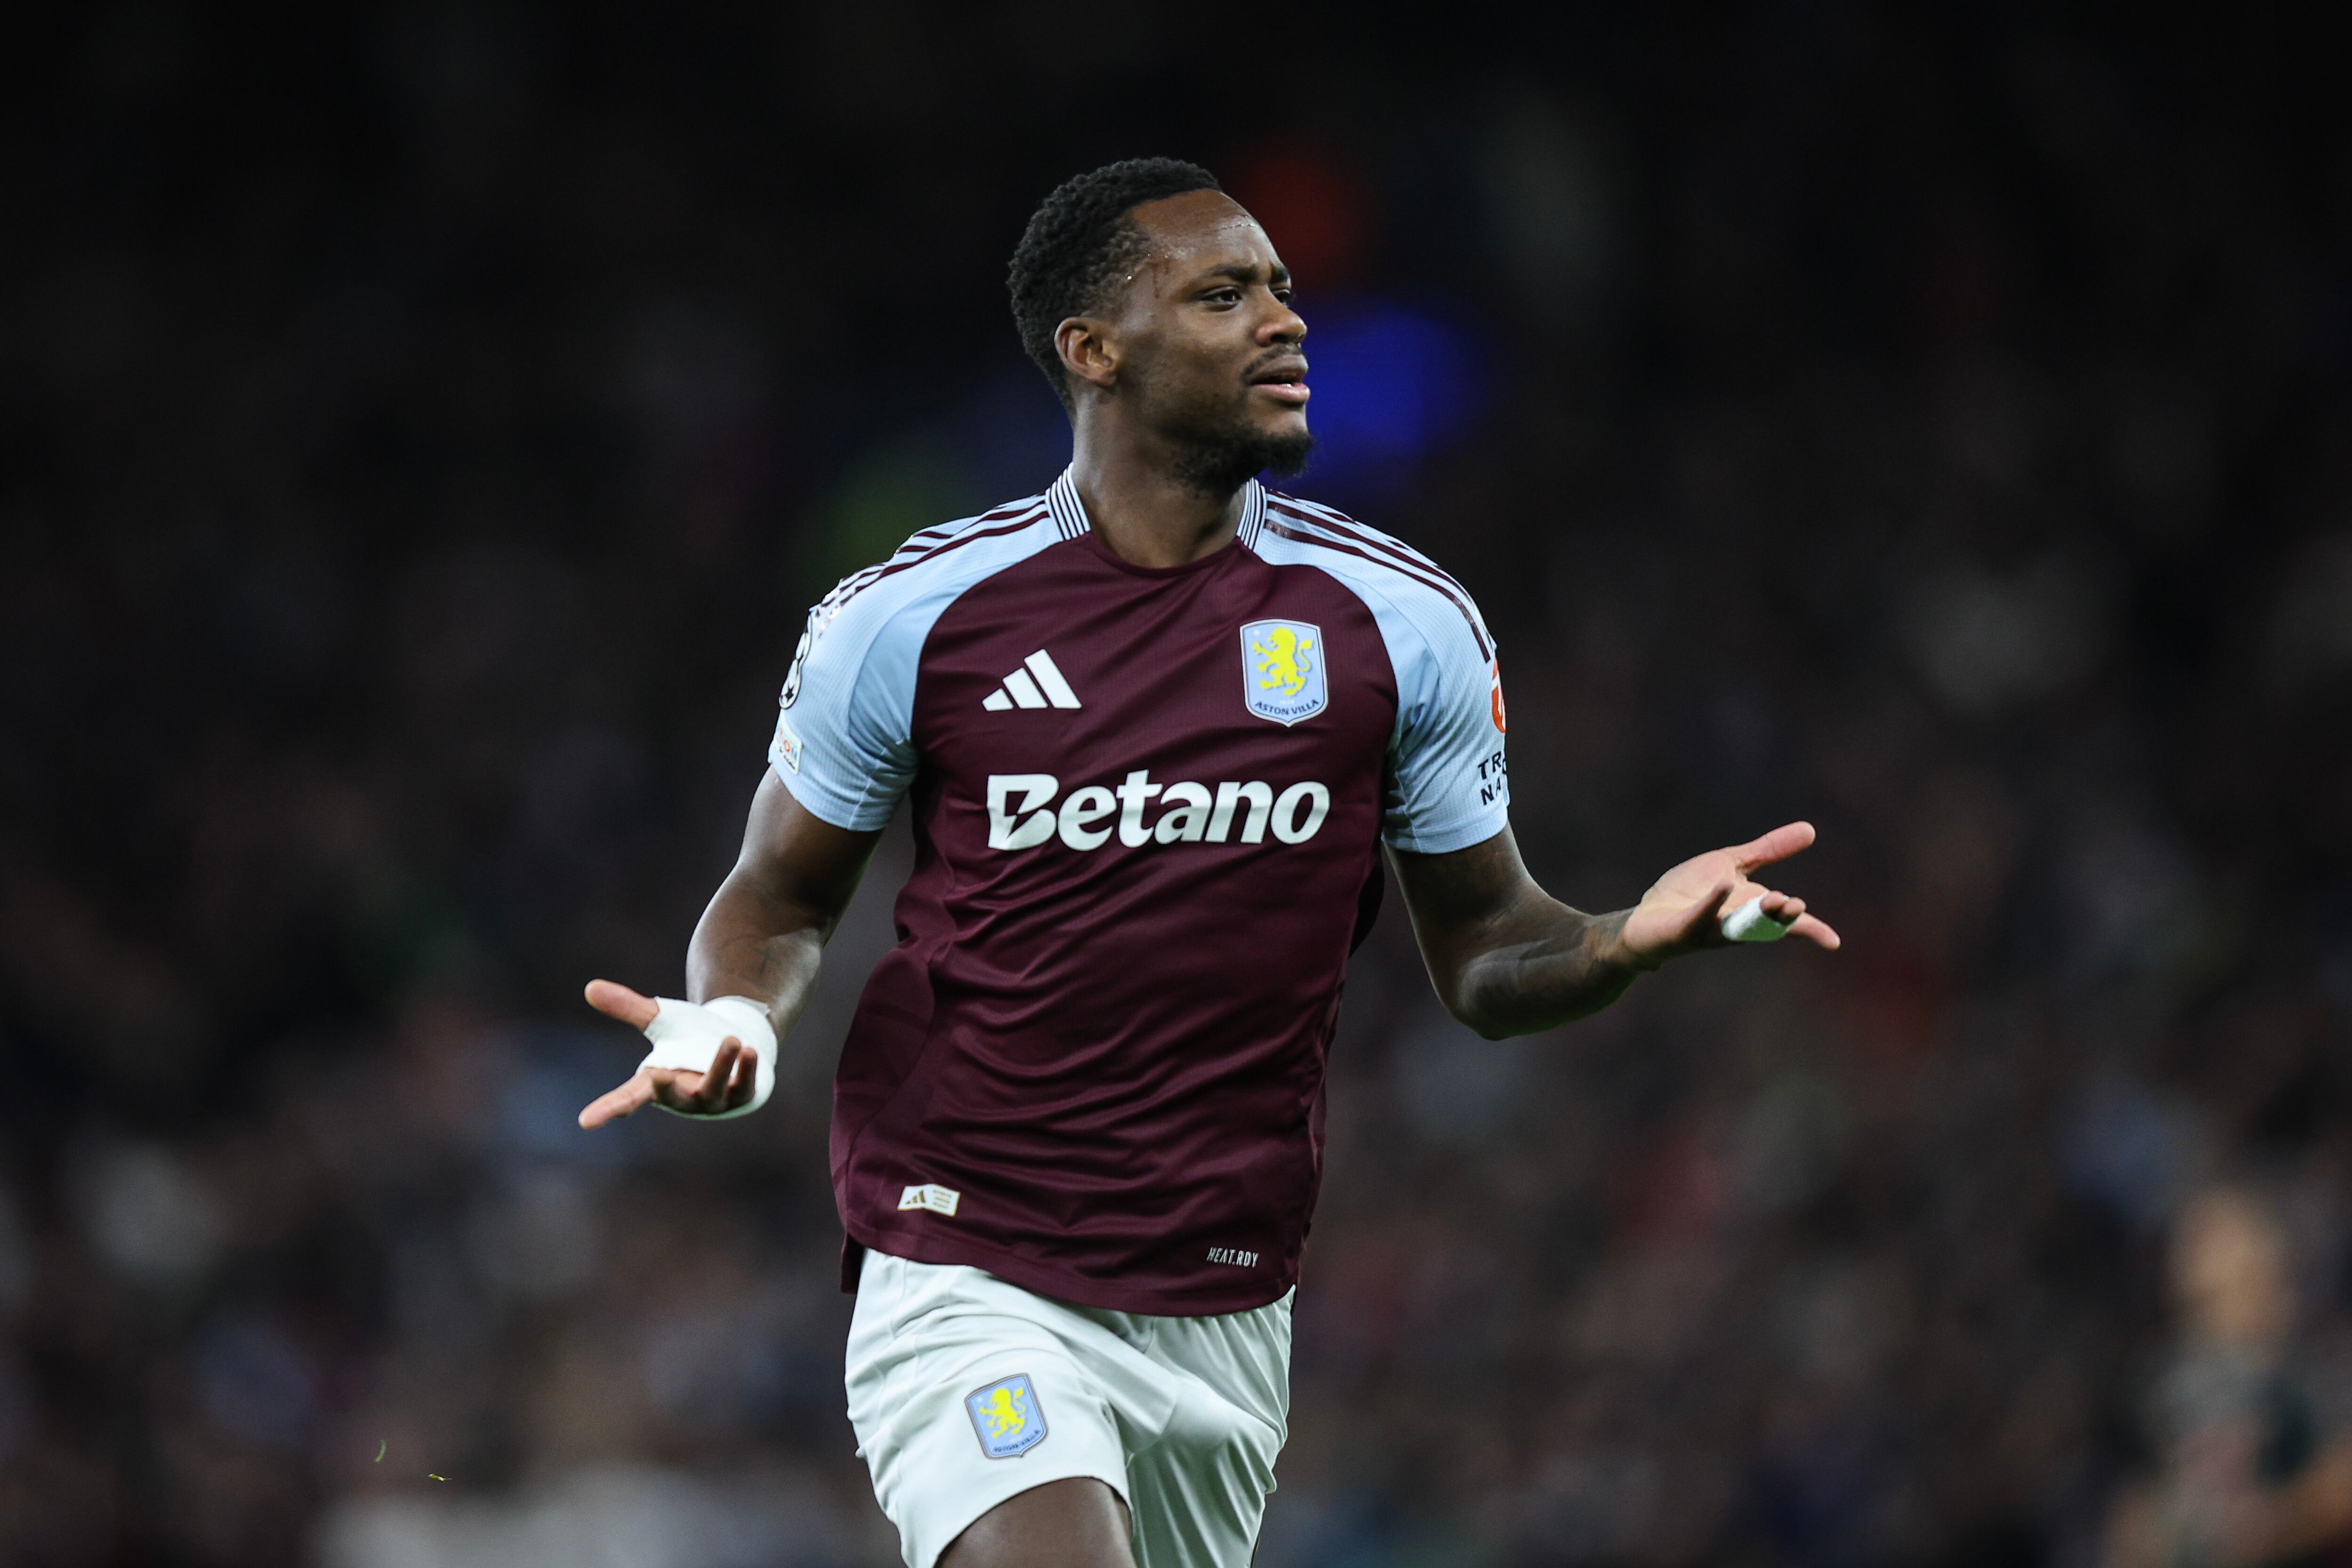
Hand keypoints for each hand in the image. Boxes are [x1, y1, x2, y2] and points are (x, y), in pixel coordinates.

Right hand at [576, 979, 762, 1127]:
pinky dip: (747, 1068)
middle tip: (659, 1074)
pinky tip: (750, 1051)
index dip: (607, 1108)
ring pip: (714, 1087)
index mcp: (656, 1082)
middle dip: (666, 1088)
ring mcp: (714, 1099)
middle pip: (671, 1096)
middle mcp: (683, 1096)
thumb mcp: (659, 1020)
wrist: (732, 1041)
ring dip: (721, 1065)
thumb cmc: (687, 1037)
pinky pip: (745, 1084)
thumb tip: (590, 987)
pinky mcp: (743, 1093)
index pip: (627, 1097)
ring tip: (732, 1039)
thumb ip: (628, 1007)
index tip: (585, 1121)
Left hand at [1617, 821, 1840, 966]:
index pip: (1784, 923)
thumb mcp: (1733, 863)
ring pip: (1738, 927)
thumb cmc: (1692, 892)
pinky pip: (1700, 917)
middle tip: (1797, 906)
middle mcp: (1735, 925)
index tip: (1833, 943)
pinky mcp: (1683, 929)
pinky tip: (1725, 884)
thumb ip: (1769, 849)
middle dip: (1782, 918)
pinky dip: (1713, 902)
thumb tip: (1810, 830)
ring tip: (1777, 899)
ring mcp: (1709, 929)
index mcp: (1751, 910)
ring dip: (1757, 915)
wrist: (1649, 916)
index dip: (1808, 930)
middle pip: (1765, 925)